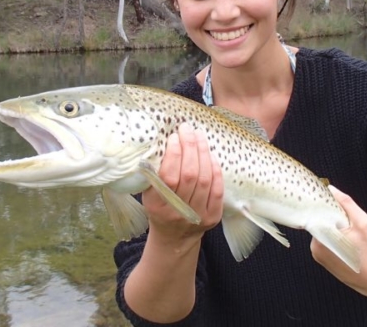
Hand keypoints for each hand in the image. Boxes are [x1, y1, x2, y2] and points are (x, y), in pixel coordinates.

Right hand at [143, 123, 223, 243]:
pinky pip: (217, 189)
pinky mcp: (213, 217)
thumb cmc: (160, 207)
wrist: (174, 237)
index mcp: (157, 205)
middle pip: (189, 175)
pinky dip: (215, 169)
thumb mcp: (149, 193)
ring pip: (205, 179)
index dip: (174, 154)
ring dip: (203, 154)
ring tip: (199, 137)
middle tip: (188, 130)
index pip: (169, 176)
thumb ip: (155, 172)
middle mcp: (178, 212)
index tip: (174, 137)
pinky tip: (211, 155)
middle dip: (190, 147)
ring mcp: (197, 216)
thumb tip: (166, 140)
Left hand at [310, 186, 366, 298]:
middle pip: (321, 223)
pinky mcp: (324, 263)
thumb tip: (331, 188)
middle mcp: (315, 248)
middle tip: (352, 227)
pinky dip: (336, 241)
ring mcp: (318, 257)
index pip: (317, 213)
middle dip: (334, 220)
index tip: (338, 206)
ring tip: (354, 240)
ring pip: (324, 233)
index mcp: (321, 237)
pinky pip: (326, 244)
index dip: (328, 206)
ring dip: (336, 231)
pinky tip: (351, 247)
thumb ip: (346, 203)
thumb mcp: (362, 222)